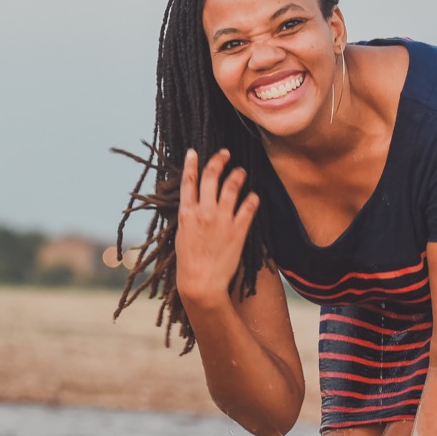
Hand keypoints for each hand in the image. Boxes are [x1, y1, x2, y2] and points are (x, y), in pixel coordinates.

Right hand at [174, 149, 259, 307]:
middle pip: (211, 177)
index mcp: (187, 213)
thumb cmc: (189, 263)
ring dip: (237, 175)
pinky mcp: (238, 230)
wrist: (201, 283)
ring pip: (232, 187)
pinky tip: (254, 196)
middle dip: (219, 161)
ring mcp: (222, 220)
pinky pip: (248, 207)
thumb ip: (188, 217)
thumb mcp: (181, 235)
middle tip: (225, 154)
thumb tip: (192, 205)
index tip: (194, 152)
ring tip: (241, 171)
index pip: (188, 181)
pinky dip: (252, 199)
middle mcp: (204, 212)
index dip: (191, 163)